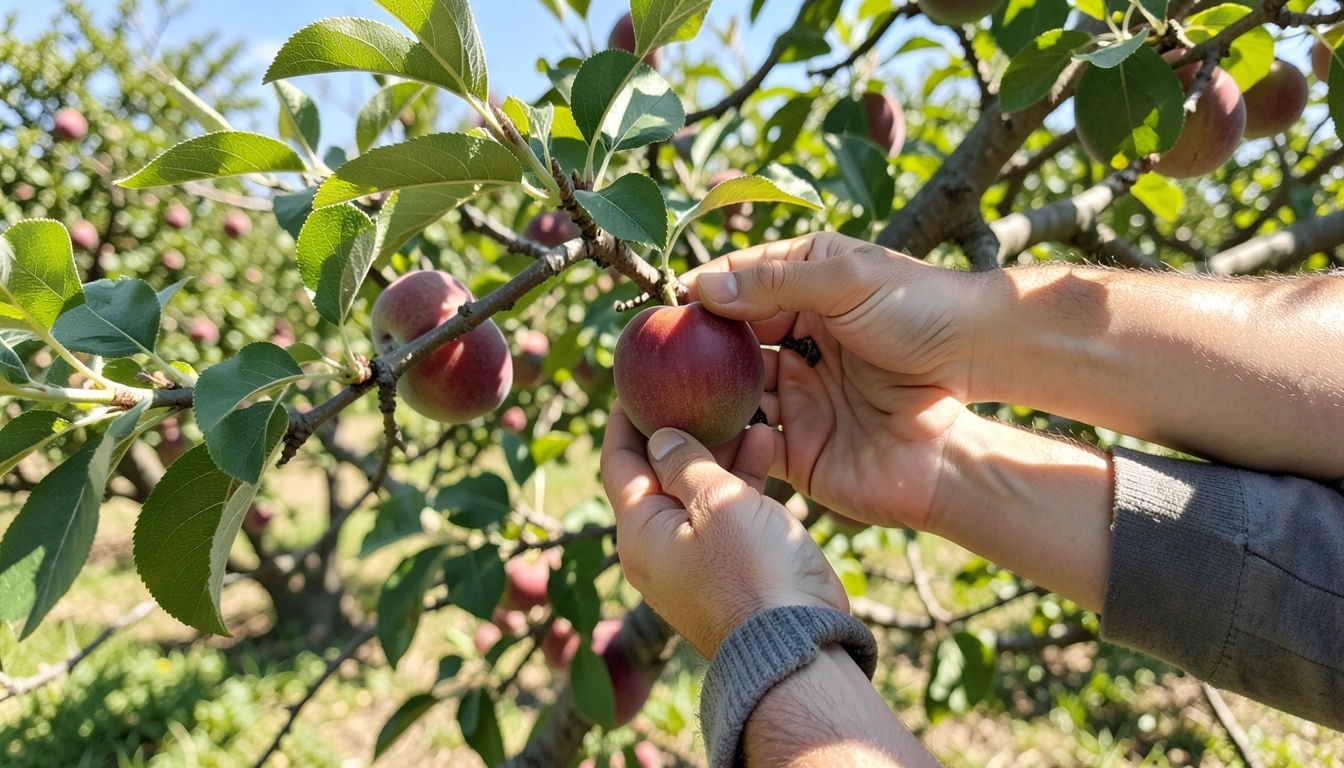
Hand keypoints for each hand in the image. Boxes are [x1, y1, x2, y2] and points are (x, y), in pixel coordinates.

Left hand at [600, 402, 846, 656]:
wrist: (799, 645)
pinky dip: (741, 476)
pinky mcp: (732, 563)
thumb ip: (684, 462)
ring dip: (719, 447)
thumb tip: (658, 436)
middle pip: (659, 472)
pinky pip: (728, 510)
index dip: (625, 419)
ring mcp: (697, 555)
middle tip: (698, 383)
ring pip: (699, 488)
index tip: (634, 381)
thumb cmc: (753, 572)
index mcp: (639, 531)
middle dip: (681, 426)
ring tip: (741, 404)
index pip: (618, 462)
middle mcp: (659, 545)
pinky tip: (765, 439)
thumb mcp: (716, 503)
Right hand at [686, 233, 978, 531]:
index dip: (699, 295)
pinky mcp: (806, 444)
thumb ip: (773, 285)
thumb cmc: (920, 310)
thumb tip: (702, 287)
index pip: (738, 286)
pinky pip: (756, 443)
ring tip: (662, 401)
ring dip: (704, 399)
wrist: (975, 372)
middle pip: (730, 345)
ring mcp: (801, 394)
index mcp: (809, 289)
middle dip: (693, 352)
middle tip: (650, 359)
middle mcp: (799, 341)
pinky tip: (698, 438)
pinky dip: (728, 442)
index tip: (658, 309)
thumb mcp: (846, 282)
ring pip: (737, 396)